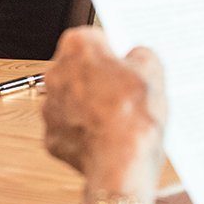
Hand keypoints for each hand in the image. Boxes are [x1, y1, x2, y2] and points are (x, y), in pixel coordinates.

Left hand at [42, 28, 166, 203]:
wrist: (121, 164)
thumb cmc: (134, 116)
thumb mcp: (153, 71)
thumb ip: (142, 55)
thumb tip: (137, 57)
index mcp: (77, 48)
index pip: (93, 38)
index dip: (113, 52)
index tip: (124, 63)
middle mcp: (55, 74)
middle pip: (79, 70)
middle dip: (99, 78)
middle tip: (125, 92)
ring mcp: (49, 108)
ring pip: (72, 100)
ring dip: (90, 106)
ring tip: (119, 119)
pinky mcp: (50, 137)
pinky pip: (69, 129)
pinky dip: (85, 133)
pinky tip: (106, 138)